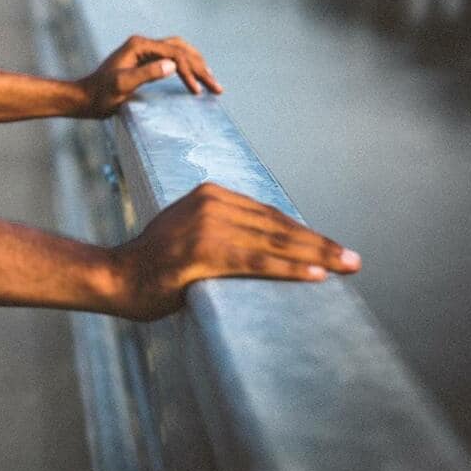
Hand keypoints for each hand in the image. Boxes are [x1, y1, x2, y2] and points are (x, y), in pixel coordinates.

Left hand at [76, 34, 223, 117]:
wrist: (85, 98)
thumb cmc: (101, 94)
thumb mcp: (122, 85)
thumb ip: (146, 74)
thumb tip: (173, 65)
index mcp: (139, 45)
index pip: (174, 54)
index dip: (189, 71)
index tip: (197, 91)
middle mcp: (143, 44)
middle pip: (181, 49)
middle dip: (200, 67)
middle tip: (216, 87)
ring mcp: (144, 51)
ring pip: (179, 51)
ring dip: (197, 65)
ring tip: (211, 82)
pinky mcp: (145, 60)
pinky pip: (172, 58)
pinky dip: (187, 67)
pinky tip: (195, 78)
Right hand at [111, 183, 359, 321]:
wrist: (116, 276)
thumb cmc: (155, 264)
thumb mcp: (189, 232)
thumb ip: (222, 229)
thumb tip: (265, 243)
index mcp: (209, 194)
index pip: (268, 213)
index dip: (304, 232)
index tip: (333, 248)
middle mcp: (211, 203)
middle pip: (277, 225)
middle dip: (319, 244)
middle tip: (354, 261)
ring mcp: (206, 226)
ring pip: (273, 242)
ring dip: (316, 256)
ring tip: (346, 267)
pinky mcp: (204, 252)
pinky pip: (257, 261)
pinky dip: (289, 268)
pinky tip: (316, 274)